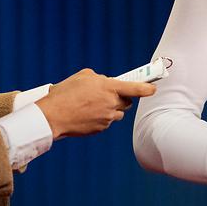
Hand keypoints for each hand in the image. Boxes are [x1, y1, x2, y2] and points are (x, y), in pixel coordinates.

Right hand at [35, 69, 155, 139]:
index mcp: (109, 88)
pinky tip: (87, 114)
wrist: (53, 116)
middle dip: (121, 98)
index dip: (147, 88)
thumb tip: (105, 82)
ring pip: (117, 113)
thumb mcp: (82, 76)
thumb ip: (99, 78)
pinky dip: (100, 118)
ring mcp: (107, 118)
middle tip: (110, 94)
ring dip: (110, 109)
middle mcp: (111, 104)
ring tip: (93, 105)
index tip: (153, 88)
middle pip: (127, 102)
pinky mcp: (101, 129)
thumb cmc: (65, 93)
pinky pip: (106, 122)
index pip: (135, 88)